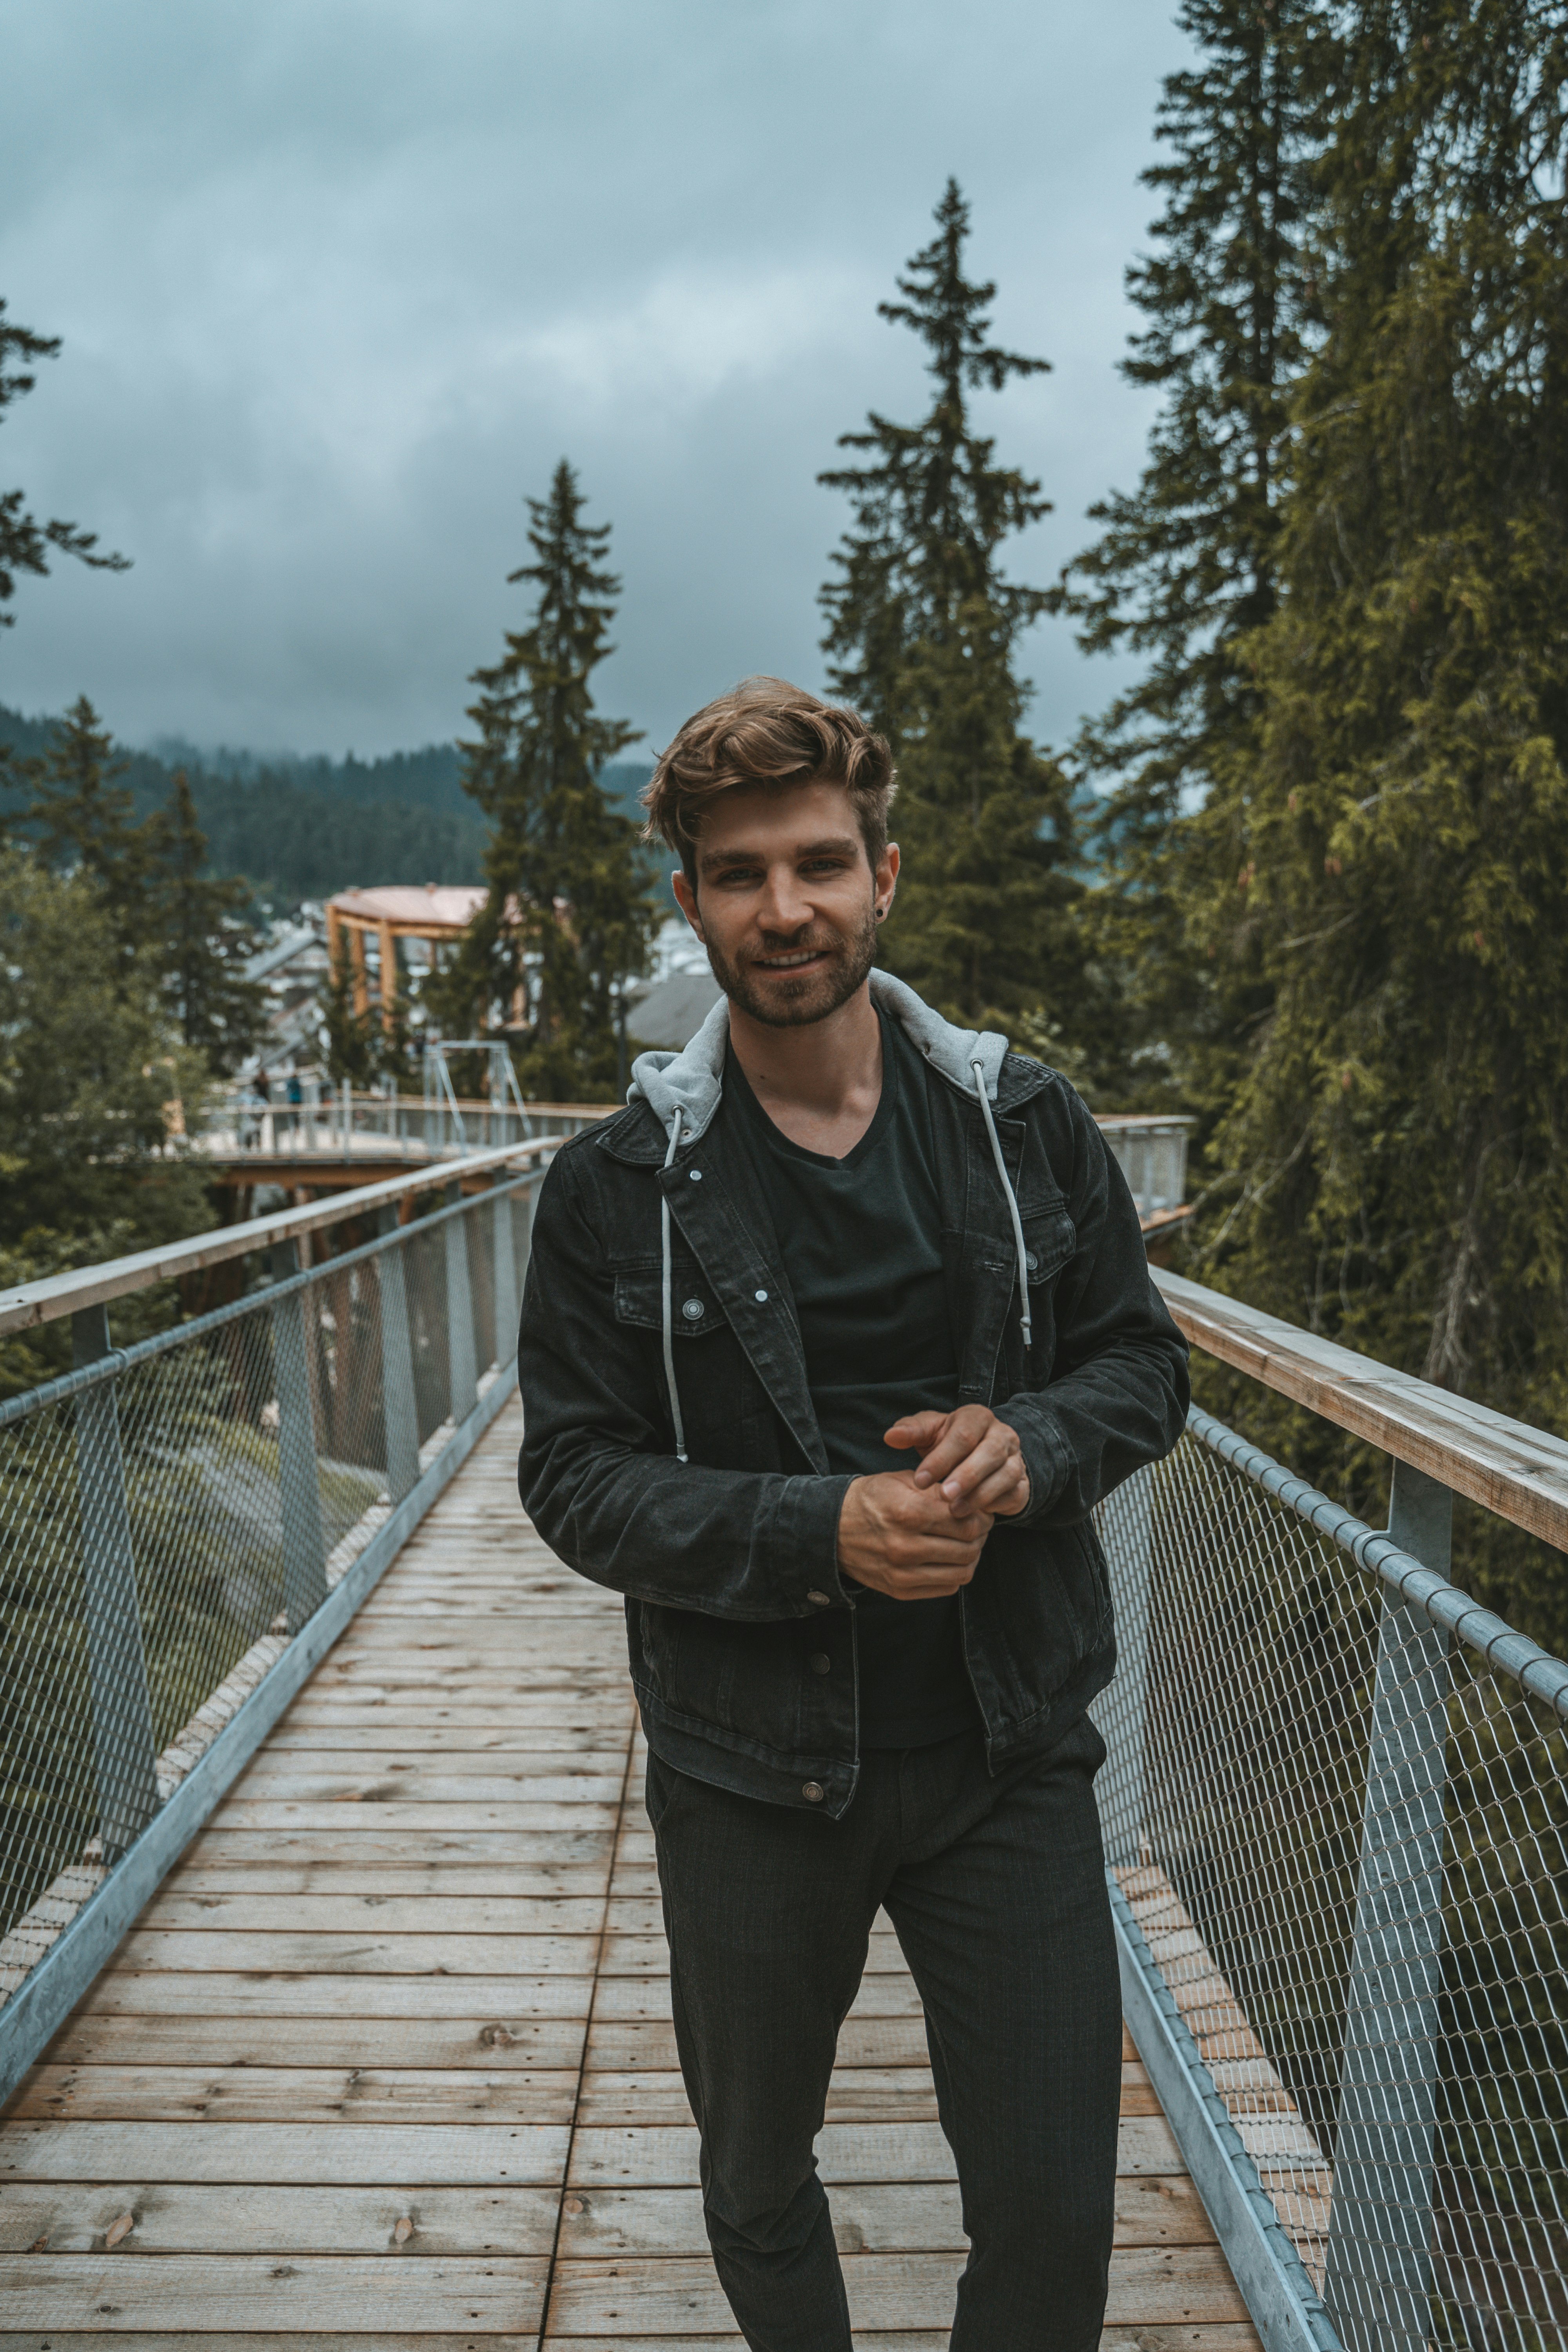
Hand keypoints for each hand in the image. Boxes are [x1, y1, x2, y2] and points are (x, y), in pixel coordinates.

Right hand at [837, 1471, 992, 1600]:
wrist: (832, 1528)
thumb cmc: (871, 1499)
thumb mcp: (903, 1482)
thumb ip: (939, 1490)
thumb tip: (974, 1500)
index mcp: (908, 1513)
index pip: (966, 1521)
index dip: (982, 1516)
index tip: (982, 1512)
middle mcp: (906, 1546)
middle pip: (968, 1548)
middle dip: (981, 1536)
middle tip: (979, 1527)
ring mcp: (902, 1573)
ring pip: (962, 1572)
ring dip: (972, 1557)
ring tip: (967, 1543)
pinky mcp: (900, 1590)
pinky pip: (946, 1588)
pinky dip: (955, 1574)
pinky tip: (951, 1559)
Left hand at [885, 1404, 1030, 1519]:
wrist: (978, 1458)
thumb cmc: (947, 1443)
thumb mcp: (928, 1432)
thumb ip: (910, 1431)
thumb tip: (890, 1436)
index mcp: (977, 1417)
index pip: (963, 1435)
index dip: (941, 1458)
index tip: (919, 1480)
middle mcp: (1002, 1435)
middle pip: (989, 1452)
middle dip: (965, 1476)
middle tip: (943, 1496)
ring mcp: (1015, 1459)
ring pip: (1005, 1474)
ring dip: (980, 1494)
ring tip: (955, 1510)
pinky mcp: (1022, 1482)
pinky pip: (1015, 1494)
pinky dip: (996, 1505)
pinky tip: (975, 1515)